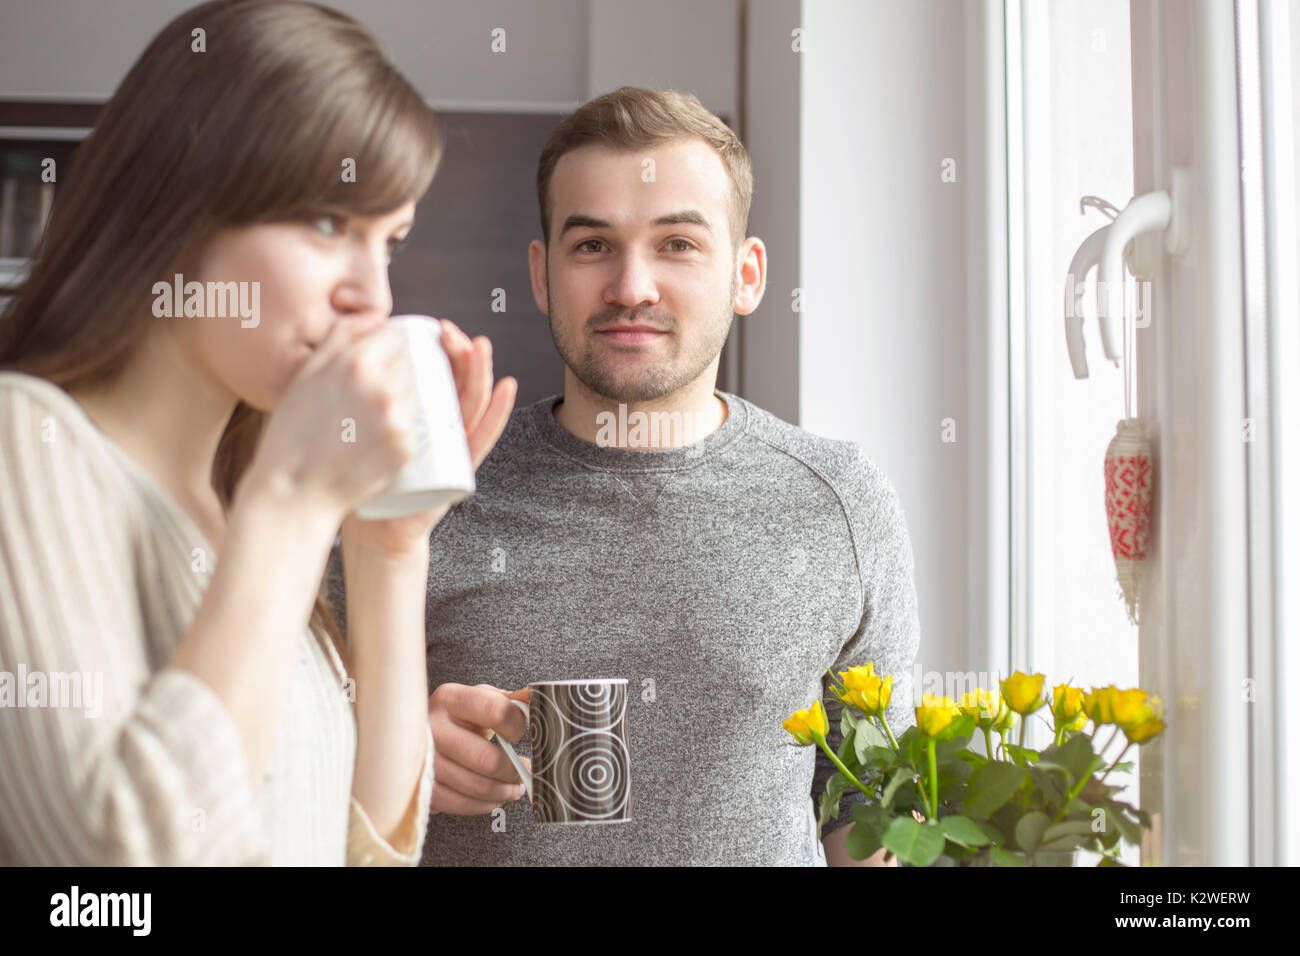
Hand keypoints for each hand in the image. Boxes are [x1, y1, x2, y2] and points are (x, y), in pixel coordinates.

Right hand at [242, 315, 417, 524]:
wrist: (293, 492)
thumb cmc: (292, 433)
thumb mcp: (306, 375)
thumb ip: (341, 337)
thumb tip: (375, 316)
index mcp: (355, 363)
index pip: (397, 336)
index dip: (388, 345)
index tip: (379, 357)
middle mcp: (382, 388)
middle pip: (409, 364)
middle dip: (394, 371)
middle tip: (366, 393)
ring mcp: (398, 419)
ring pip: (414, 393)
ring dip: (400, 397)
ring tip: (367, 416)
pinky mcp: (406, 447)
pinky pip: (412, 424)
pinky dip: (399, 427)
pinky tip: (374, 437)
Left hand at [341, 318, 516, 558]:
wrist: (367, 523)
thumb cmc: (354, 471)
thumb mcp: (350, 421)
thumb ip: (348, 387)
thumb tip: (344, 344)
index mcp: (418, 412)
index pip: (436, 370)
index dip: (441, 345)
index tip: (433, 326)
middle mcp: (440, 425)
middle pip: (457, 379)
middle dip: (460, 350)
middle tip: (450, 332)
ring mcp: (451, 444)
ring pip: (472, 401)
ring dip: (482, 371)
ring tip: (480, 345)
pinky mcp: (458, 465)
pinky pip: (481, 436)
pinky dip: (498, 413)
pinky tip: (507, 388)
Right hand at [428, 683, 531, 813]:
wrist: (425, 735)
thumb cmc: (462, 716)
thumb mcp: (483, 699)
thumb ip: (513, 701)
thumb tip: (539, 696)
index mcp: (451, 699)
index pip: (497, 712)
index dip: (517, 726)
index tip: (521, 733)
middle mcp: (432, 728)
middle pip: (488, 760)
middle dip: (515, 770)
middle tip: (526, 770)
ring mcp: (425, 761)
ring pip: (479, 786)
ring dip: (505, 791)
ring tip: (515, 786)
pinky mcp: (423, 788)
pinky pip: (463, 804)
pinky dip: (487, 804)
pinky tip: (496, 796)